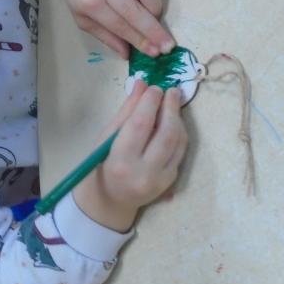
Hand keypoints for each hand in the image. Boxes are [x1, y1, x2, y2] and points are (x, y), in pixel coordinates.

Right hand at [73, 81, 187, 231]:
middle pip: (166, 133)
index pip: (140, 124)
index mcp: (121, 160)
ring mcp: (160, 179)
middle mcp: (144, 172)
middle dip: (171, 108)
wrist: (111, 199)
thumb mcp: (106, 138)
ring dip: (178, 119)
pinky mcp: (171, 181)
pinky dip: (179, 132)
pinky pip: (180, 151)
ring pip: (178, 141)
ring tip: (173, 103)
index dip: (150, 102)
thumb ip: (126, 111)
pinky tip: (173, 121)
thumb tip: (143, 84)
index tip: (154, 87)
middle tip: (171, 91)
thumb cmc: (102, 165)